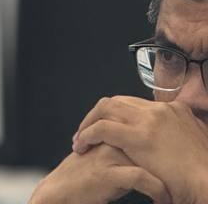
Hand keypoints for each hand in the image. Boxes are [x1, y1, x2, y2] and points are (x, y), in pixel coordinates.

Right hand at [30, 143, 169, 203]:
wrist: (60, 190)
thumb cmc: (82, 174)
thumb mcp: (101, 151)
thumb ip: (120, 140)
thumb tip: (149, 143)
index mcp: (109, 129)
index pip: (142, 125)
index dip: (159, 142)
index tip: (169, 160)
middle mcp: (110, 137)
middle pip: (147, 138)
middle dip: (166, 158)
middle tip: (174, 174)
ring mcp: (109, 154)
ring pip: (150, 156)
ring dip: (167, 175)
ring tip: (173, 189)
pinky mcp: (109, 173)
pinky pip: (143, 178)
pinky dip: (158, 190)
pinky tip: (161, 199)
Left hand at [73, 96, 207, 202]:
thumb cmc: (202, 175)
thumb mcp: (194, 143)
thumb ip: (178, 133)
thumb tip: (167, 138)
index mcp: (175, 110)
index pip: (135, 103)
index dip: (117, 114)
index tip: (107, 126)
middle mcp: (161, 110)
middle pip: (118, 102)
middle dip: (98, 115)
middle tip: (87, 131)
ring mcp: (151, 120)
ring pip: (106, 108)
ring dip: (88, 122)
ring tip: (80, 139)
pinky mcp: (140, 137)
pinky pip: (103, 128)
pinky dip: (88, 134)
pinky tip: (82, 144)